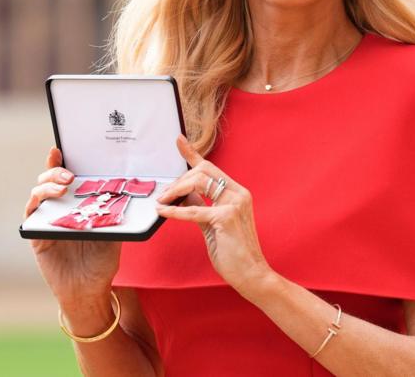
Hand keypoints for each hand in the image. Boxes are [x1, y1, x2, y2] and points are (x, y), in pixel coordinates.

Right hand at [24, 146, 121, 303]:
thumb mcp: (114, 230)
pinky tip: (47, 201)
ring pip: (38, 193)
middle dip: (54, 171)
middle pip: (48, 180)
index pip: (66, 177)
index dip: (61, 162)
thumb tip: (126, 189)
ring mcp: (45, 220)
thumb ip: (115, 211)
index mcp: (76, 204)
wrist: (90, 291)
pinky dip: (37, 203)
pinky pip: (31, 214)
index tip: (60, 148)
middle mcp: (58, 208)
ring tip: (63, 185)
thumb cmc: (102, 261)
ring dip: (47, 185)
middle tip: (69, 173)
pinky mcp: (35, 235)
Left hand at [155, 134, 272, 294]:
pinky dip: (175, 211)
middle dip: (178, 181)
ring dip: (175, 191)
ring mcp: (234, 204)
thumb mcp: (213, 224)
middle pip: (202, 171)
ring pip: (198, 182)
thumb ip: (201, 207)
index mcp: (237, 193)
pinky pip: (193, 210)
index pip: (210, 167)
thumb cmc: (234, 253)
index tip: (179, 140)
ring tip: (162, 202)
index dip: (192, 153)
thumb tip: (182, 196)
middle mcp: (238, 194)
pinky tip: (163, 212)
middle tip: (163, 196)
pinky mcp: (226, 218)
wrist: (252, 274)